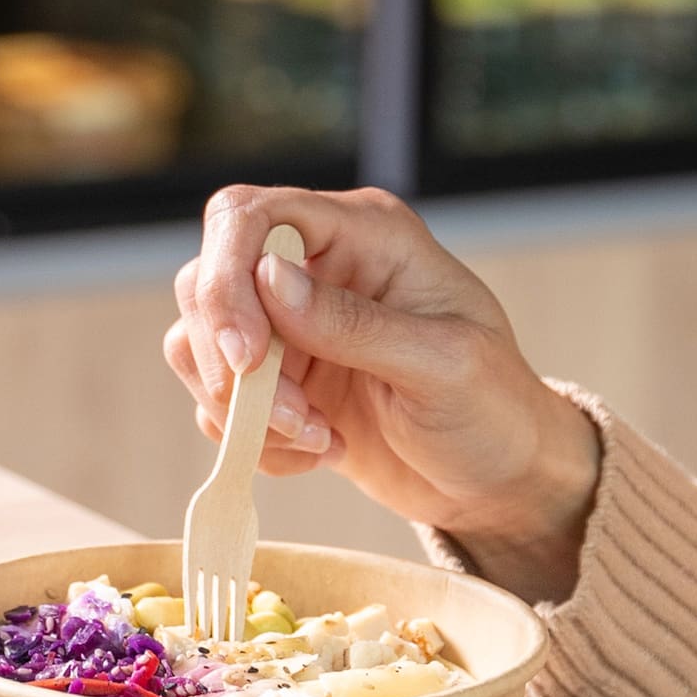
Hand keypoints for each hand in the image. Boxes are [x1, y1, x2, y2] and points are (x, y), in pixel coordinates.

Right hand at [164, 186, 600, 601]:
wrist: (498, 480)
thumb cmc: (493, 409)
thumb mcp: (442, 365)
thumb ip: (354, 323)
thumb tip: (269, 280)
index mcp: (364, 233)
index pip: (251, 216)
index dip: (227, 279)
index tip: (246, 358)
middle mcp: (316, 266)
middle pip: (206, 279)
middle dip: (232, 362)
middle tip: (294, 419)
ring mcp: (290, 325)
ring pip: (198, 344)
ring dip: (244, 408)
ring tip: (319, 439)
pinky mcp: (277, 380)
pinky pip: (218, 401)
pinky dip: (253, 440)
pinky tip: (320, 452)